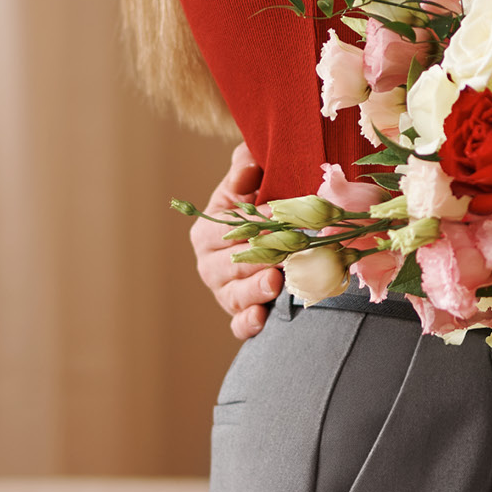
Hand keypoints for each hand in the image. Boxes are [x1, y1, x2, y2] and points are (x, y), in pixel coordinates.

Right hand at [190, 142, 279, 340]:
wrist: (266, 239)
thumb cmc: (255, 206)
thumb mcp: (247, 184)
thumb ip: (244, 169)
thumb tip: (248, 167)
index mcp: (206, 233)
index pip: (230, 228)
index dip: (257, 221)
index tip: (282, 216)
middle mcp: (209, 265)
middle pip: (231, 264)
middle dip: (259, 257)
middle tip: (286, 252)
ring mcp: (224, 293)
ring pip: (234, 295)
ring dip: (255, 289)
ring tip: (276, 281)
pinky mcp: (240, 315)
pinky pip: (239, 324)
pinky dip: (248, 323)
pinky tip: (261, 318)